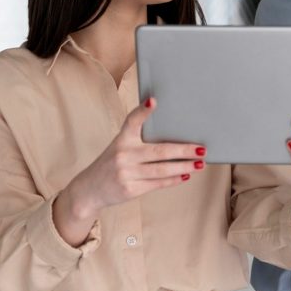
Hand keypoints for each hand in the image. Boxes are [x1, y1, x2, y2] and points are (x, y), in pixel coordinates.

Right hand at [54, 97, 203, 244]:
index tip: (154, 101)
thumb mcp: (119, 146)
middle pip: (160, 151)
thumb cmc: (112, 163)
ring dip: (184, 166)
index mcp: (121, 139)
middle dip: (184, 150)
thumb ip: (138, 139)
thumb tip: (172, 135)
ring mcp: (126, 173)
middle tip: (201, 149)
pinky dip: (174, 179)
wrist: (89, 190)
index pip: (132, 121)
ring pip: (162, 169)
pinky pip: (158, 183)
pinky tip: (186, 175)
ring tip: (200, 164)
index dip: (143, 111)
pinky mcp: (130, 189)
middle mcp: (123, 154)